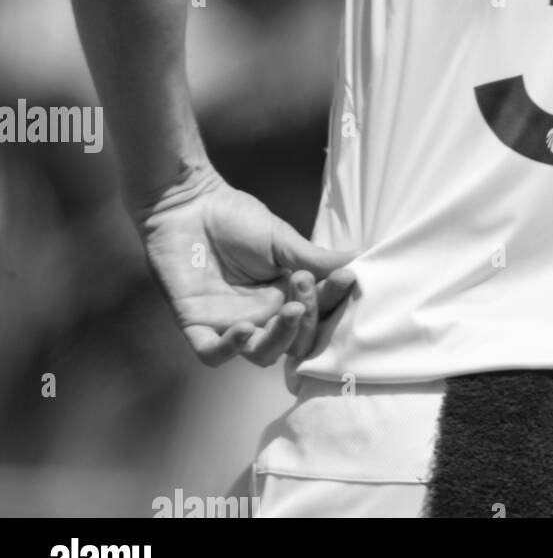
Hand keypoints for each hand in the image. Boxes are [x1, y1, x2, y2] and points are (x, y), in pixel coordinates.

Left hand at [133, 167, 357, 367]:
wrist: (188, 203)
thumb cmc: (235, 218)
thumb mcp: (282, 239)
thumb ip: (315, 258)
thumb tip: (359, 261)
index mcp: (284, 296)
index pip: (316, 313)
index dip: (331, 302)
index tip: (346, 278)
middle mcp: (261, 316)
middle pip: (293, 342)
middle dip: (307, 318)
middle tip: (305, 284)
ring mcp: (228, 323)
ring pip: (261, 354)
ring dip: (278, 338)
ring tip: (288, 310)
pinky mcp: (195, 325)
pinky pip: (212, 353)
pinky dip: (230, 348)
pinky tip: (245, 327)